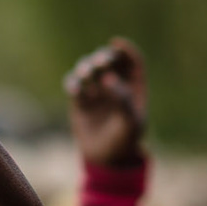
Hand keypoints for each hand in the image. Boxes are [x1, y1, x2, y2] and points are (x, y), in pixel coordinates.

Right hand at [64, 38, 147, 166]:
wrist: (108, 160)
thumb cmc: (125, 140)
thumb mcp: (130, 122)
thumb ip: (123, 99)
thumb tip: (108, 78)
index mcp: (133, 86)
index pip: (132, 61)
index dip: (126, 50)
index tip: (117, 45)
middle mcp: (114, 84)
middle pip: (108, 61)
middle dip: (103, 58)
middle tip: (101, 63)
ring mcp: (96, 91)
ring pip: (88, 69)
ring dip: (86, 67)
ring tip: (87, 74)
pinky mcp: (80, 100)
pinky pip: (73, 85)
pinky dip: (73, 83)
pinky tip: (76, 89)